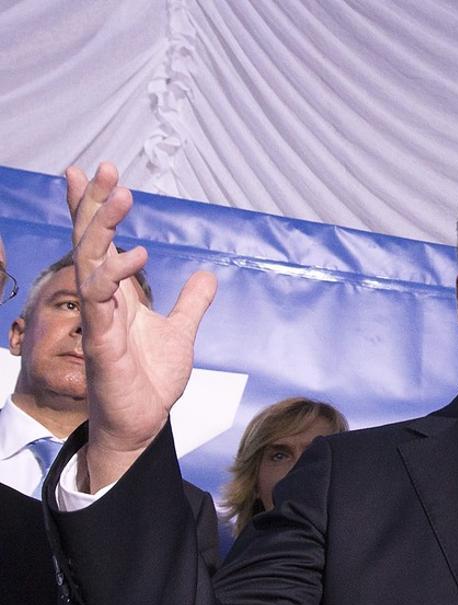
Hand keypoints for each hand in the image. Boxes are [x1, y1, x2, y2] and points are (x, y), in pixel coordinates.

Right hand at [68, 162, 216, 490]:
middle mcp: (101, 300)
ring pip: (88, 262)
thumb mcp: (180, 331)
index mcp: (117, 294)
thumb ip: (191, 302)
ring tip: (121, 196)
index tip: (93, 171)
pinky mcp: (100, 342)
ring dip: (102, 227)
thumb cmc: (151, 380)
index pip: (99, 240)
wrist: (145, 421)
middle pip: (90, 240)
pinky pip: (97, 301)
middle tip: (106, 168)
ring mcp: (98, 319)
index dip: (93, 207)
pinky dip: (111, 276)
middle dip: (94, 203)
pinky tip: (131, 256)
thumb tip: (208, 276)